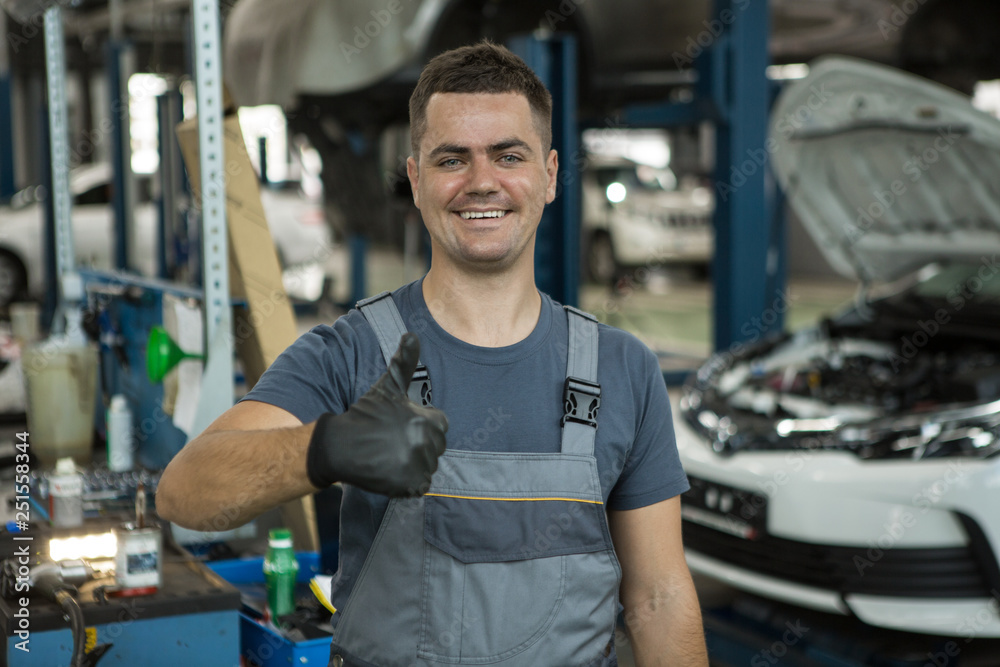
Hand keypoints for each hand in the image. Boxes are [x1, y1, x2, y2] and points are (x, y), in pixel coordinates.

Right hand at [306, 333, 447, 495]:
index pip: (440, 425)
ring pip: (428, 466)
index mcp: (428, 421)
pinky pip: (420, 486)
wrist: (339, 446)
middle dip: (419, 444)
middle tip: (394, 442)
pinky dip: (408, 482)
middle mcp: (426, 444)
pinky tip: (391, 470)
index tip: (402, 425)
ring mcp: (417, 467)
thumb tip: (412, 333)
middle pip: (436, 447)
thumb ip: (404, 361)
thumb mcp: (387, 386)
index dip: (422, 424)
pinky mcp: (408, 486)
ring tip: (390, 455)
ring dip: (413, 463)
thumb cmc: (365, 414)